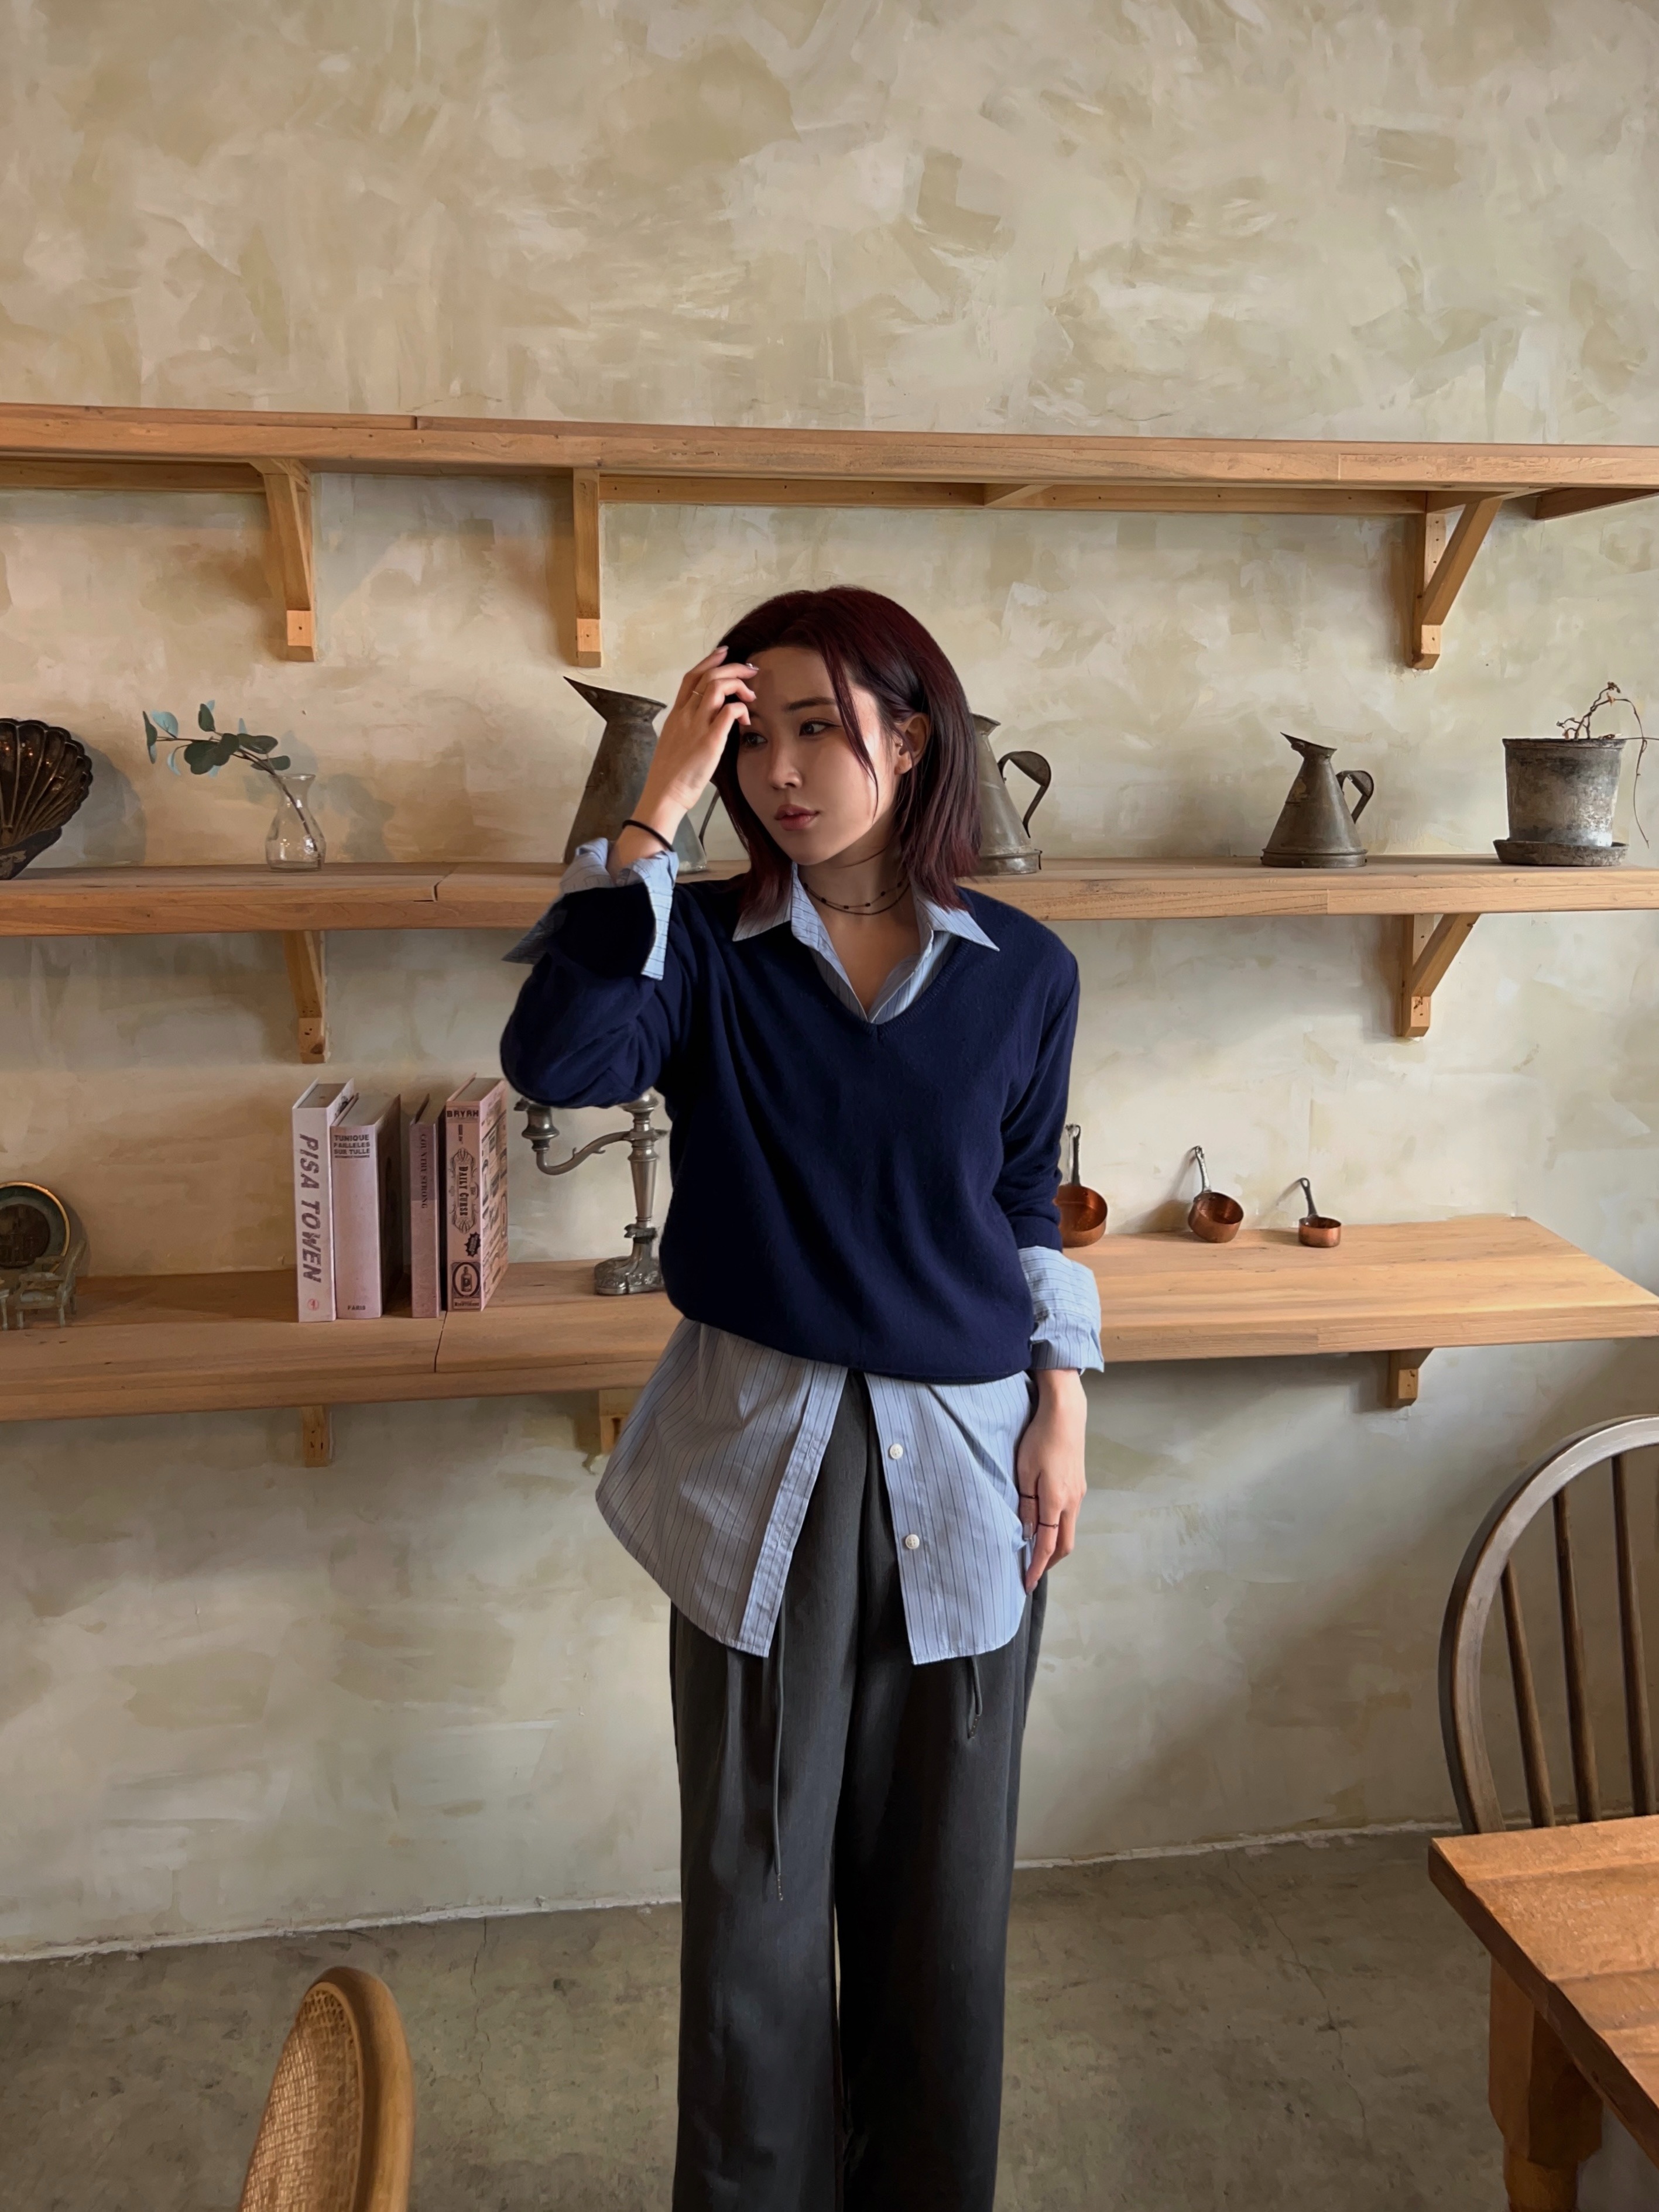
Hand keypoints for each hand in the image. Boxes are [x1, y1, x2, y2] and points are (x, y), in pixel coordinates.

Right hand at [614, 649, 755, 867]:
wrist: (664, 794)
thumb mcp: (675, 743)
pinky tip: (745, 718)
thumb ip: (688, 729)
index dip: (709, 661)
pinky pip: (728, 711)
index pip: (691, 678)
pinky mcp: (710, 740)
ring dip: (739, 684)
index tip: (724, 653)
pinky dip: (741, 708)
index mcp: (676, 715)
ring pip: (717, 687)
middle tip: (750, 671)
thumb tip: (707, 724)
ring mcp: (697, 726)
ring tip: (751, 694)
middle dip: (733, 667)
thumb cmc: (670, 775)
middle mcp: (685, 715)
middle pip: (708, 676)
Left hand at [1016, 1368, 1086, 1592]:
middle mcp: (1073, 1502)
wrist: (1066, 1413)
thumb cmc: (1040, 1440)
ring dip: (1055, 1545)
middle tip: (1032, 1571)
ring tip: (1036, 1551)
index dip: (1037, 1567)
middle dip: (1049, 1562)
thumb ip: (1026, 1505)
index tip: (1027, 1583)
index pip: (1047, 1545)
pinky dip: (1059, 1528)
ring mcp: (1079, 1493)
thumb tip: (1026, 1533)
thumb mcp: (1024, 1473)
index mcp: (1057, 1502)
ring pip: (1069, 1530)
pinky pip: (1070, 1515)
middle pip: (1065, 1544)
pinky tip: (1047, 1524)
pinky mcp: (1079, 1484)